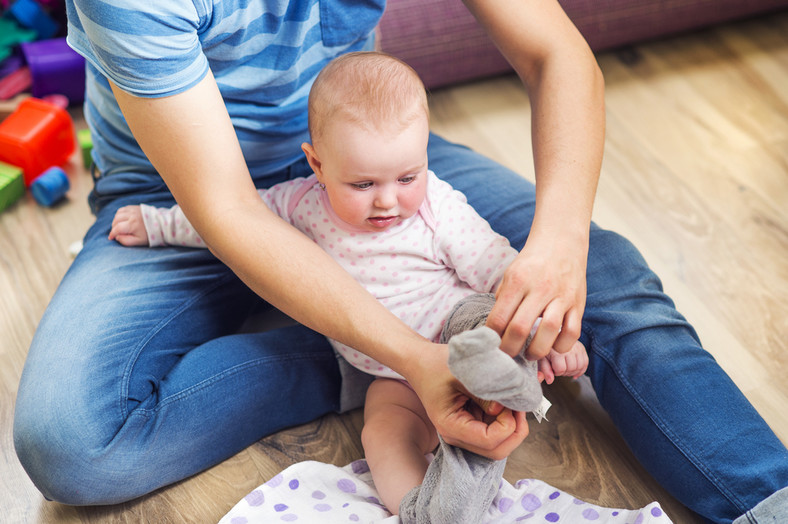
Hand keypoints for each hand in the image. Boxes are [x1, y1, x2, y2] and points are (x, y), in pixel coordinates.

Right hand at [108, 205, 148, 245]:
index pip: (117, 228)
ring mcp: (133, 210)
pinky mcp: (135, 207)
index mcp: (133, 224)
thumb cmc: (150, 234)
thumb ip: (126, 241)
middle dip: (114, 227)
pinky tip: (122, 220)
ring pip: (118, 213)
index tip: (111, 238)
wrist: (162, 224)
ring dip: (116, 220)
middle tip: (117, 233)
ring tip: (119, 227)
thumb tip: (117, 237)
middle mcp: (132, 215)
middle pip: (116, 220)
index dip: (112, 234)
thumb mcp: (139, 241)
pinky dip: (120, 214)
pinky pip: (123, 209)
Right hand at [406, 344, 528, 459]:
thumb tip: (506, 407)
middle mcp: (456, 435)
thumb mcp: (464, 373)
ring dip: (511, 427)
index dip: (507, 426)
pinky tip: (505, 403)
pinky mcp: (469, 426)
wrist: (420, 362)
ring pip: (497, 445)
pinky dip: (505, 422)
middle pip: (496, 451)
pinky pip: (493, 433)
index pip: (489, 441)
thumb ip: (486, 393)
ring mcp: (463, 433)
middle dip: (514, 432)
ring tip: (513, 402)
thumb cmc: (436, 364)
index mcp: (450, 425)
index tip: (510, 404)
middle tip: (520, 407)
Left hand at [486, 231, 587, 359]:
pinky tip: (552, 346)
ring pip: (548, 332)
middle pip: (520, 328)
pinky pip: (572, 333)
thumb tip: (495, 328)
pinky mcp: (578, 304)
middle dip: (509, 349)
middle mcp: (540, 288)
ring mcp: (561, 297)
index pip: (499, 317)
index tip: (491, 344)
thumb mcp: (510, 274)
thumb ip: (503, 299)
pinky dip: (561, 346)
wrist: (561, 243)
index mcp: (518, 281)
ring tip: (529, 355)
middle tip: (507, 355)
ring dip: (536, 351)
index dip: (492, 336)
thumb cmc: (532, 262)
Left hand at [538, 340, 587, 384]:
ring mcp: (576, 347)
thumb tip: (550, 381)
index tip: (552, 368)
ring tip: (566, 369)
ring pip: (580, 366)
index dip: (556, 372)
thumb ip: (544, 370)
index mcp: (556, 349)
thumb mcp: (541, 358)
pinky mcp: (582, 348)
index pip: (561, 369)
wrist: (553, 336)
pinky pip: (585, 363)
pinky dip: (581, 370)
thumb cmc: (547, 348)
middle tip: (559, 369)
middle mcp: (568, 347)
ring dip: (573, 372)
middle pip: (572, 368)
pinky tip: (574, 371)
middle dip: (565, 372)